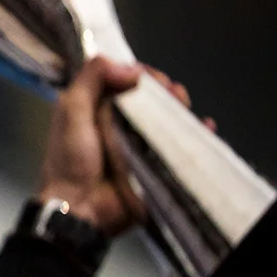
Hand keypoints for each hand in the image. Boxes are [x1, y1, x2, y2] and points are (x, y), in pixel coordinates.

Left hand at [34, 56, 193, 235]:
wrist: (81, 208)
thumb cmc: (71, 160)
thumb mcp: (71, 112)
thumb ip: (91, 81)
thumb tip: (132, 68)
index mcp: (95, 107)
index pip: (125, 81)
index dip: (142, 75)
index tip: (154, 79)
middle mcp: (118, 123)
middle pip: (151, 99)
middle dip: (167, 91)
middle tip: (175, 94)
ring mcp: (139, 144)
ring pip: (168, 119)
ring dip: (182, 109)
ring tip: (187, 108)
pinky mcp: (156, 164)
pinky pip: (181, 145)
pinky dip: (196, 134)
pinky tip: (205, 128)